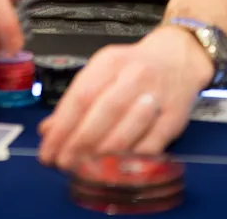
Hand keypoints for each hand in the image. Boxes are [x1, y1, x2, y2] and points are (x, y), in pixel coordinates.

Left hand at [38, 26, 213, 169]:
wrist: (178, 56)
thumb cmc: (133, 66)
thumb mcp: (102, 70)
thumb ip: (76, 99)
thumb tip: (48, 130)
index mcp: (111, 61)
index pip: (81, 96)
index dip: (62, 127)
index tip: (48, 149)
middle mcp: (134, 76)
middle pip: (102, 114)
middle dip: (78, 144)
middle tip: (62, 163)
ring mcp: (156, 97)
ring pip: (125, 133)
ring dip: (100, 157)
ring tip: (82, 169)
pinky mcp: (174, 119)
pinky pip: (148, 148)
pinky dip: (128, 162)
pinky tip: (112, 169)